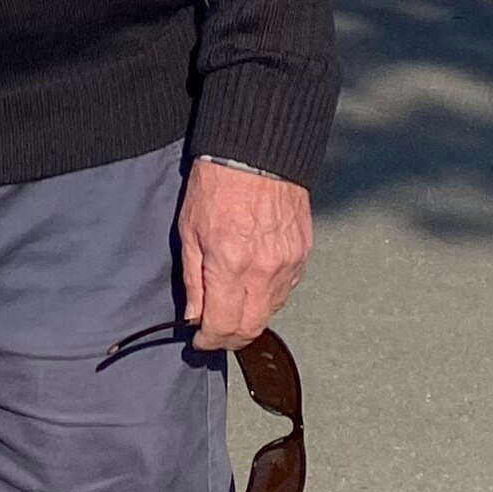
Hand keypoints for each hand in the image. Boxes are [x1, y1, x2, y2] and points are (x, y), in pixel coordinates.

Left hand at [179, 160, 311, 348]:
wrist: (256, 151)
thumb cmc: (217, 184)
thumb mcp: (189, 231)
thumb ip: (193, 279)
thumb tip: (194, 316)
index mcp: (230, 266)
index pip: (222, 326)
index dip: (208, 340)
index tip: (199, 340)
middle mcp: (263, 271)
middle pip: (251, 328)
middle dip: (230, 338)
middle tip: (215, 334)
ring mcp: (288, 262)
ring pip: (271, 310)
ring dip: (250, 317)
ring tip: (232, 307)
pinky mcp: (303, 252)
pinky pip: (287, 288)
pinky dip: (269, 295)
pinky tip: (254, 284)